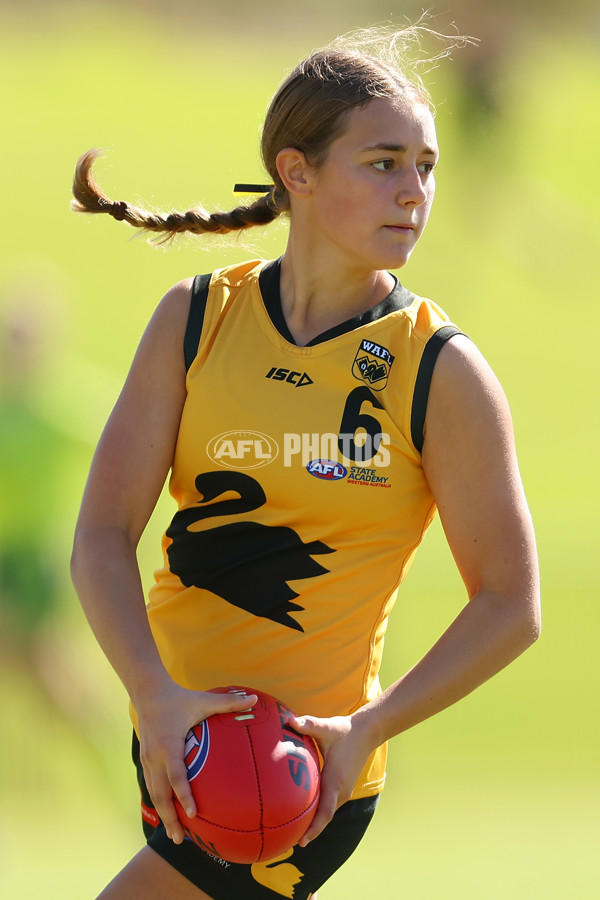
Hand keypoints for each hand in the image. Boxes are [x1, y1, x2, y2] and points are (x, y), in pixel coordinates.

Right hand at [136, 681, 256, 843]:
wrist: (148, 692)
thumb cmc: (179, 697)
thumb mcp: (203, 700)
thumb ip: (229, 703)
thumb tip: (255, 700)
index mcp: (169, 744)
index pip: (176, 775)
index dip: (183, 795)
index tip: (193, 813)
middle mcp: (155, 756)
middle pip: (160, 793)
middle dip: (170, 817)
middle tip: (181, 838)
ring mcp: (147, 760)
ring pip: (154, 793)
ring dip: (163, 815)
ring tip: (175, 835)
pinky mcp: (145, 760)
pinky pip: (151, 786)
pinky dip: (159, 802)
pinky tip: (168, 815)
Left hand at [289, 710, 376, 845]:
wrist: (366, 731)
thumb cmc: (345, 730)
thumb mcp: (327, 727)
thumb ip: (308, 725)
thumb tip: (289, 721)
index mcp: (335, 781)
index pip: (325, 812)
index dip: (314, 828)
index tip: (301, 841)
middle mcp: (341, 790)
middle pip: (324, 817)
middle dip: (309, 831)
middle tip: (287, 841)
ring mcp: (343, 790)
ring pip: (327, 812)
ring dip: (313, 822)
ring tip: (293, 831)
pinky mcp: (342, 787)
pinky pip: (328, 804)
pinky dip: (318, 812)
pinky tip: (304, 811)